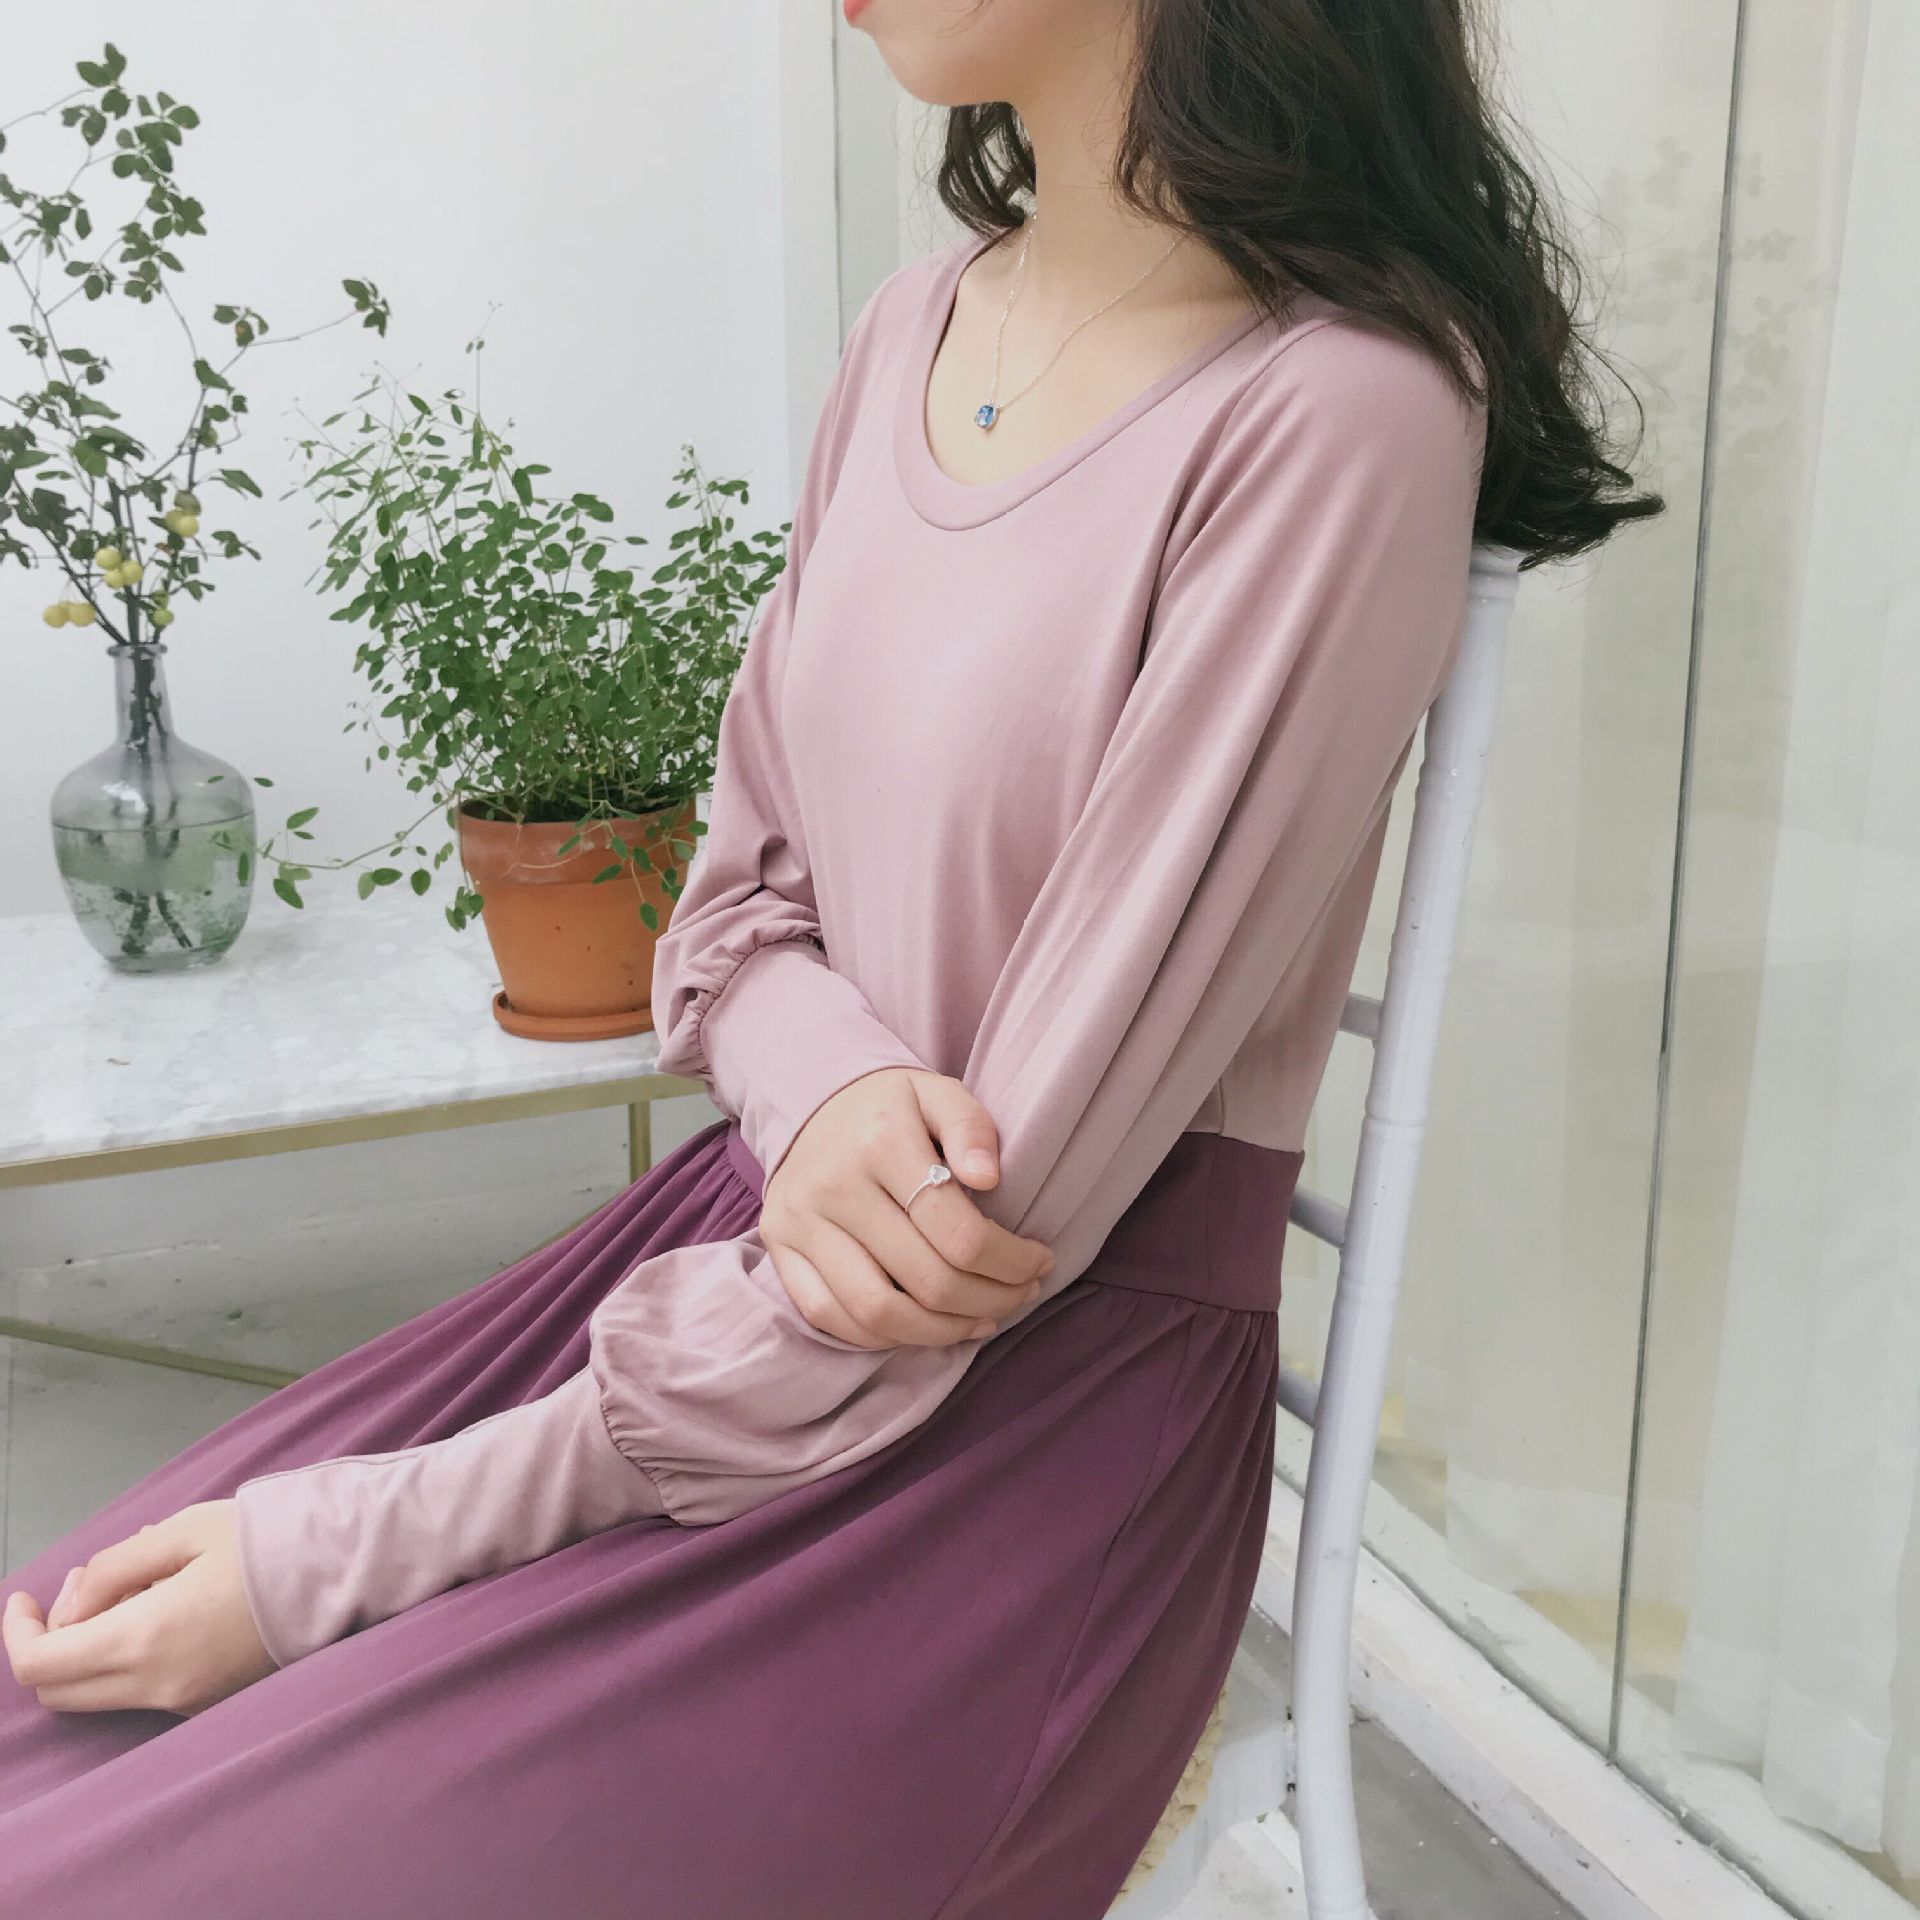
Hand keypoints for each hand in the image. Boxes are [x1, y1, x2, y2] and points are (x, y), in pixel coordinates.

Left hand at [2, 1500, 273, 1715]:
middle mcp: (155, 1684)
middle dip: (49, 1643)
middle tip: (80, 1590)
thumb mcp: (182, 1530)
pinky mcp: (205, 1704)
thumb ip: (112, 1567)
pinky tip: (162, 1610)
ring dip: (87, 1650)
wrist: (340, 1572)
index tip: (25, 1597)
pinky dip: (126, 1659)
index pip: (39, 1664)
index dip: (18, 1631)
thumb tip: (70, 1605)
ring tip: (130, 1590)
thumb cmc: (263, 1542)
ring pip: (97, 1695)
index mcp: (143, 1637)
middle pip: (59, 1691)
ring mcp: (182, 1702)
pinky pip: (139, 1692)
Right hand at [762, 1067, 1055, 1349]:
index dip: (1011, 1262)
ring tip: (980, 1319)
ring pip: (876, 1312)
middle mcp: (834, 1186)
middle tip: (1021, 1295)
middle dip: (990, 1300)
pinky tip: (923, 1325)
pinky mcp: (779, 1249)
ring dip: (941, 1332)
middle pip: (926, 1279)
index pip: (959, 1232)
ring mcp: (799, 1223)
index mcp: (881, 1141)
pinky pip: (829, 1317)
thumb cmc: (891, 1108)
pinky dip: (883, 1336)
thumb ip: (970, 1126)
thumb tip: (988, 1178)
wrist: (813, 1103)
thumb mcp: (938, 1093)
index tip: (1040, 1261)